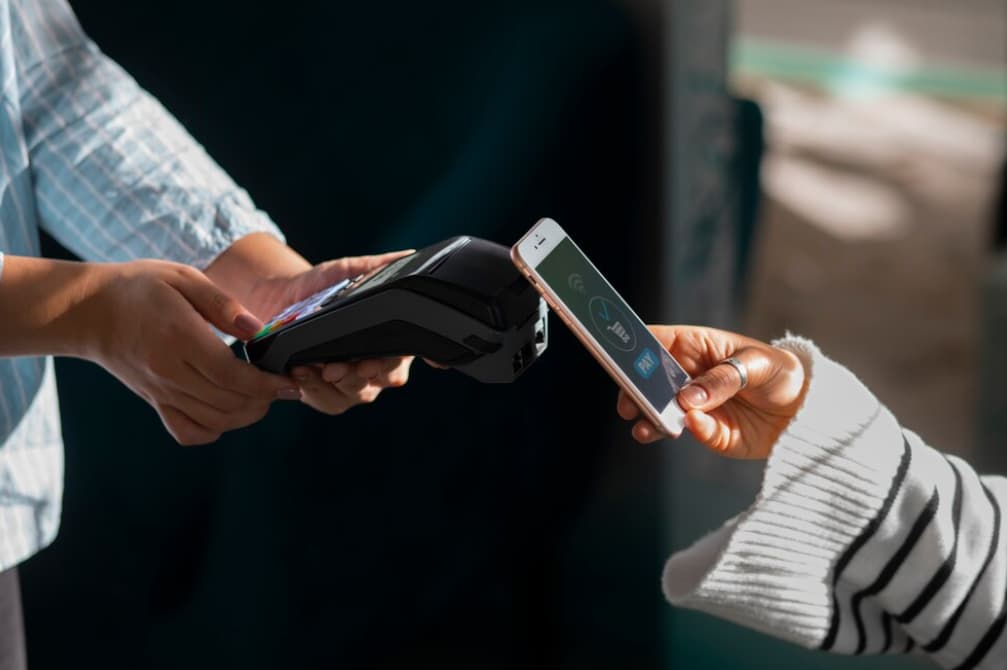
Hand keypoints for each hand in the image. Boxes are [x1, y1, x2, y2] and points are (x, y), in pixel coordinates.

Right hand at [76, 260, 300, 444]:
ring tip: (263, 397)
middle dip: (265, 399)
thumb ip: (223, 305)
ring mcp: (160, 391)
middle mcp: (169, 371)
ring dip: (247, 415)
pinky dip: (214, 430)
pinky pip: (187, 431)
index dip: (266, 384)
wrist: (89, 310)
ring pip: (214, 421)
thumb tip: (257, 330)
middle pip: (228, 403)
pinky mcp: (154, 401)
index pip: (230, 375)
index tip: (289, 380)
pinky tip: (228, 411)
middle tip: (283, 385)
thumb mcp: (184, 278)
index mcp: (179, 338)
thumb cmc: (140, 287)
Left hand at [245, 250, 415, 414]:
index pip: (412, 351)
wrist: (281, 300)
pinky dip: (316, 389)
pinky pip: (328, 401)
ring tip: (325, 368)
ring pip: (358, 394)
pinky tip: (303, 371)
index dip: (421, 356)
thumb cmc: (323, 287)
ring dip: (343, 383)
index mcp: (393, 338)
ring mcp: (355, 385)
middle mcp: (379, 366)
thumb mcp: (351, 270)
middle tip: (357, 365)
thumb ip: (380, 265)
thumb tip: (409, 254)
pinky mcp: (326, 395)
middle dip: (372, 371)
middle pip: (387, 377)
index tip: (410, 357)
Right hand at [616, 326, 806, 458]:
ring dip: (649, 418)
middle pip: (649, 379)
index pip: (655, 342)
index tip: (619, 358)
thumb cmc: (781, 372)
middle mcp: (688, 376)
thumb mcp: (757, 365)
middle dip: (635, 389)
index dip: (635, 346)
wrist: (808, 410)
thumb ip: (722, 380)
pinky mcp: (708, 431)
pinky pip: (690, 431)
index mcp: (695, 346)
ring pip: (660, 410)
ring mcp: (695, 405)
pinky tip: (688, 428)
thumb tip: (687, 399)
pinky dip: (686, 431)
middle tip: (628, 403)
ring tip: (644, 427)